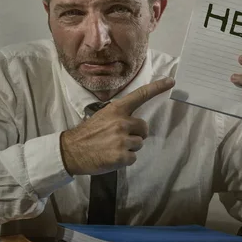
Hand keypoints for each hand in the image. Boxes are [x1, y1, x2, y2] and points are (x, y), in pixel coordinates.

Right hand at [60, 77, 174, 174]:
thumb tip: (135, 121)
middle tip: (120, 138)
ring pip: (139, 144)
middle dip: (136, 134)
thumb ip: (119, 116)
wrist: (71, 151)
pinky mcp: (121, 156)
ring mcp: (122, 139)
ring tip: (113, 147)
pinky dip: (124, 159)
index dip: (157, 88)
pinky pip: (133, 158)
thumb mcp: (102, 116)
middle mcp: (121, 122)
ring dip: (129, 148)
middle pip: (144, 127)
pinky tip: (112, 157)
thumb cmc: (88, 133)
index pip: (140, 95)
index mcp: (116, 109)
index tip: (170, 82)